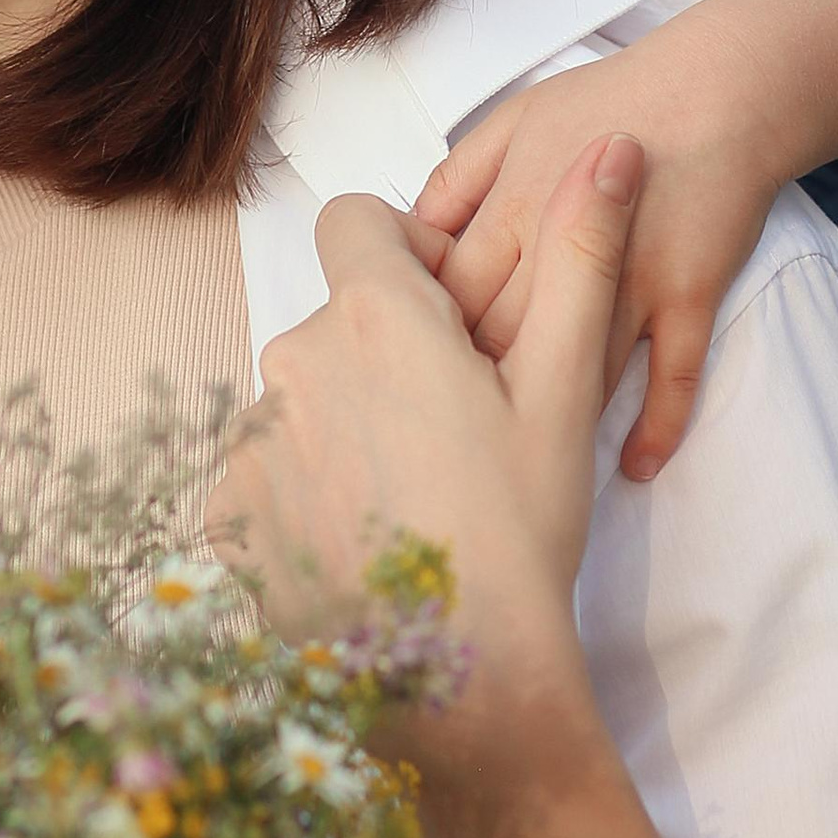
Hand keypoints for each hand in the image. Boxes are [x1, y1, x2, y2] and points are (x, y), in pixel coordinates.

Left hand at [209, 139, 642, 700]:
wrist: (463, 690)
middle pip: (332, 321)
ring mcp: (249, 441)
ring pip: (302, 400)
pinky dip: (306, 496)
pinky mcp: (226, 515)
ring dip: (344, 428)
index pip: (355, 222)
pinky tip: (364, 545)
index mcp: (375, 317)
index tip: (448, 324)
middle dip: (381, 357)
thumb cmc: (520, 534)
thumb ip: (582, 257)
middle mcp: (292, 360)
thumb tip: (612, 148)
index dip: (402, 259)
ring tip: (412, 505)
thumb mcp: (565, 392)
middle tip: (452, 437)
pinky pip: (265, 473)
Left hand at [414, 16, 785, 482]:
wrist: (722, 84)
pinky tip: (632, 465)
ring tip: (524, 450)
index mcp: (505, 210)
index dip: (421, 330)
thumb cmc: (614, 97)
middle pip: (493, 340)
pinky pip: (670, 378)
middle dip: (470, 382)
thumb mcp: (512, 119)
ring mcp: (629, 280)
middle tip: (462, 415)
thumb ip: (454, 181)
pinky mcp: (687, 299)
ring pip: (574, 367)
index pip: (438, 291)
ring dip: (548, 412)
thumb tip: (408, 235)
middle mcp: (559, 251)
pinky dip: (653, 427)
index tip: (426, 355)